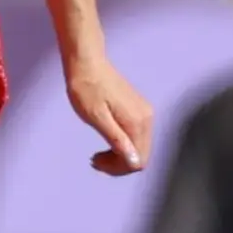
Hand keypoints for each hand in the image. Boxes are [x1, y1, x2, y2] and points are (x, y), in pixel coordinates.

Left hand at [64, 49, 152, 176]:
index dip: (118, 169)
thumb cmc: (86, 89)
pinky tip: (105, 141)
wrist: (86, 63)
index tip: (96, 162)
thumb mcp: (97, 118)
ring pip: (138, 148)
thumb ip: (117, 140)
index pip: (138, 161)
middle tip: (93, 160)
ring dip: (118, 156)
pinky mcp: (138, 109)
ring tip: (96, 154)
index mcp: (137, 122)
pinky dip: (120, 144)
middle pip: (140, 156)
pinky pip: (135, 136)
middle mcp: (147, 118)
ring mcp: (144, 113)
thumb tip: (134, 162)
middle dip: (118, 164)